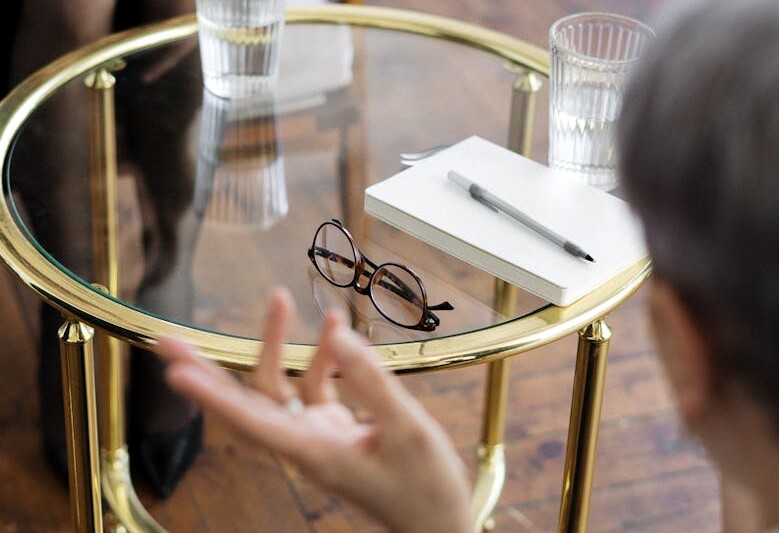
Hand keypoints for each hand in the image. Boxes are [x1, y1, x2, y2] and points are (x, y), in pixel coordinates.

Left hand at [156, 287, 471, 532]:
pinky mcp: (333, 428)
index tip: (175, 371)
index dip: (212, 395)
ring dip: (278, 344)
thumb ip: (372, 381)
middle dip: (208, 370)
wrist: (437, 521)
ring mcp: (317, 434)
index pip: (251, 421)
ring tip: (279, 297)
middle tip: (167, 341)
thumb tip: (340, 335)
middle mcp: (304, 444)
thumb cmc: (424, 486)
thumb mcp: (407, 429)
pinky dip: (325, 356)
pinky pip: (316, 385)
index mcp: (313, 453)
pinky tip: (336, 327)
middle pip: (245, 402)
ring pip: (279, 386)